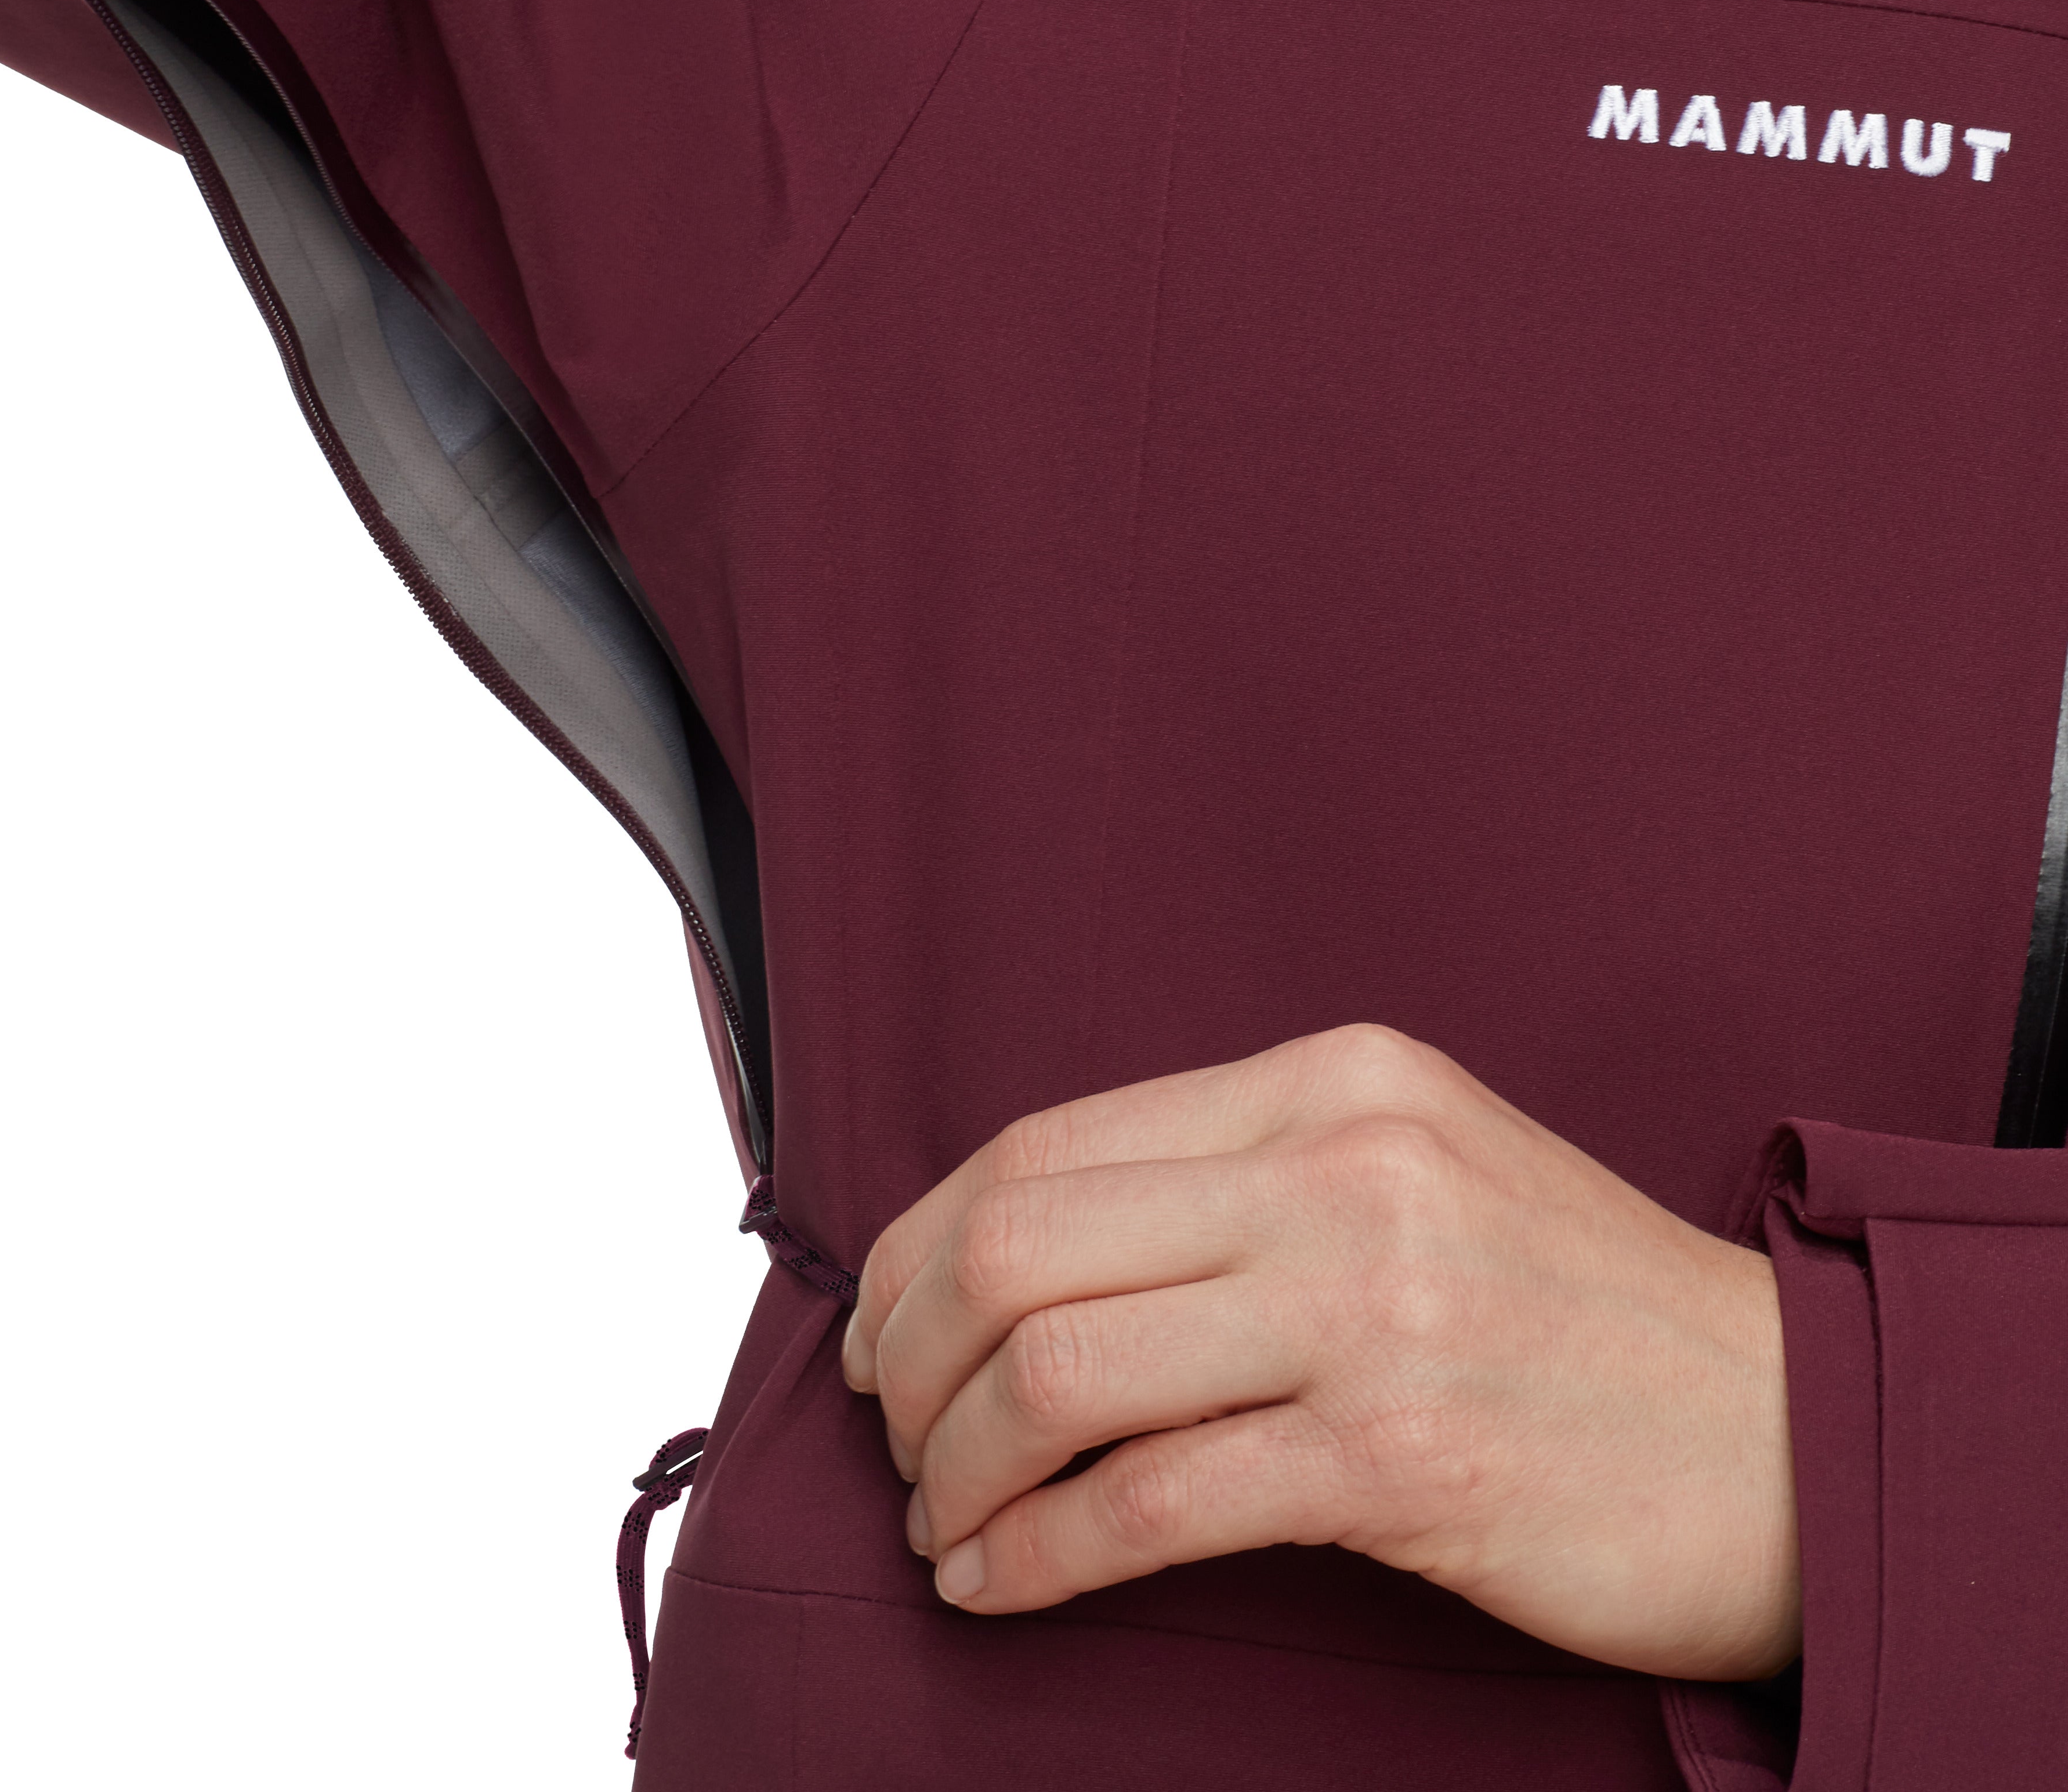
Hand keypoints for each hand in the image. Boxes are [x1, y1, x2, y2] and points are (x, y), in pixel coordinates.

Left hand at [839, 1024, 1798, 1679]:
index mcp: (1330, 1080)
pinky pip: (1147, 1506)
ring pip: (1056, 1373)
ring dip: (956, 1464)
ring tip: (942, 1517)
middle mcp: (1343, 1168)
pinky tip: (998, 1583)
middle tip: (893, 1430)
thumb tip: (1017, 1249)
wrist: (1784, 1429)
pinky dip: (1037, 1554)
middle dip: (908, 1355)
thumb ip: (1231, 1184)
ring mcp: (1373, 1309)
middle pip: (1018, 1246)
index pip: (1042, 1145)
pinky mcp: (1400, 1461)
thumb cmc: (1570, 1307)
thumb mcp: (1407, 1173)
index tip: (879, 1327)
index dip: (918, 1245)